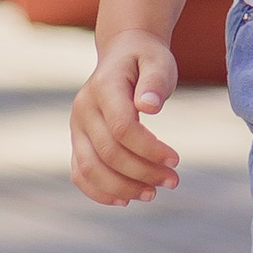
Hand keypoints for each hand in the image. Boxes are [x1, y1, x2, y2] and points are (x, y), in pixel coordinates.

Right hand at [71, 34, 181, 203]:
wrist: (123, 53)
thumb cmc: (145, 59)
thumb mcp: (158, 61)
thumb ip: (155, 81)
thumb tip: (149, 106)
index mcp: (103, 87)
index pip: (122, 128)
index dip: (149, 149)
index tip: (176, 160)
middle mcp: (84, 109)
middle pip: (108, 153)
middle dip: (142, 172)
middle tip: (173, 180)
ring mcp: (76, 127)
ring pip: (90, 169)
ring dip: (122, 188)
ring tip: (152, 193)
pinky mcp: (77, 141)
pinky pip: (80, 174)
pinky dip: (100, 191)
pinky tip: (126, 199)